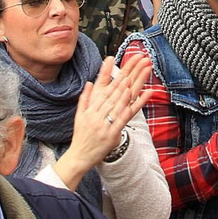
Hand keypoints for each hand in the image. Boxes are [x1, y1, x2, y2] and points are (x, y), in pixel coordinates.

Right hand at [53, 56, 150, 188]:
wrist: (79, 156)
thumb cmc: (81, 136)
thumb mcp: (79, 115)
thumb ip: (85, 98)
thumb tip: (90, 83)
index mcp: (91, 107)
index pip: (103, 88)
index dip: (112, 74)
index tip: (119, 61)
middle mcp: (96, 113)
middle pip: (114, 91)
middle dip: (127, 75)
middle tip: (138, 62)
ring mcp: (103, 123)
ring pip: (119, 102)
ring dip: (130, 88)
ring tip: (138, 76)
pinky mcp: (110, 134)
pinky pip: (121, 119)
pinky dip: (128, 108)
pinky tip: (135, 98)